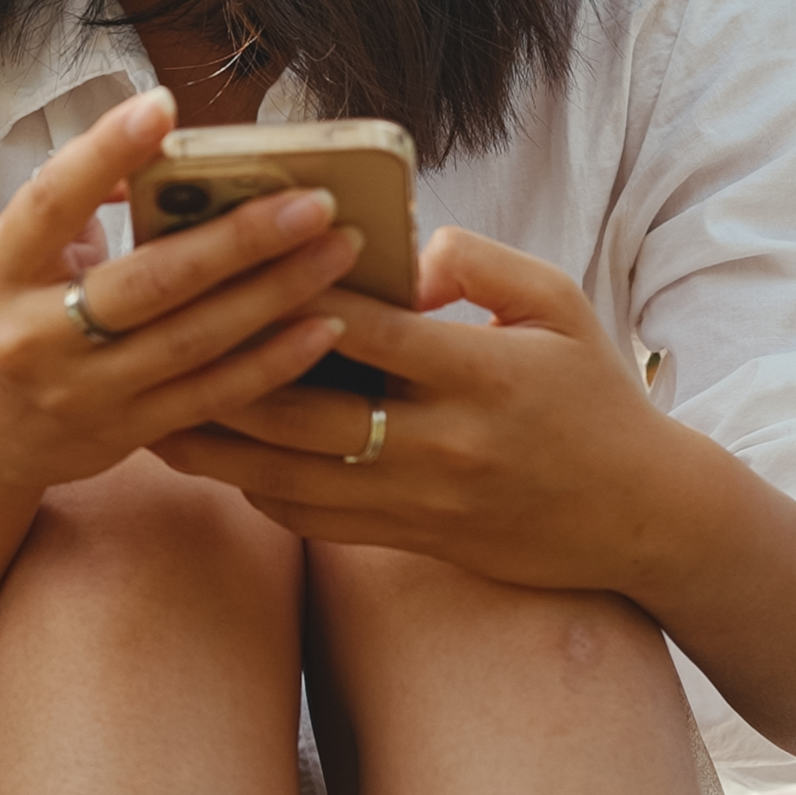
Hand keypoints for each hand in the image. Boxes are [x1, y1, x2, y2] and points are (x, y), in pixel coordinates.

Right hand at [0, 85, 367, 502]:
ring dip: (275, 293)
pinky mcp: (127, 433)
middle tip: (314, 200)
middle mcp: (35, 335)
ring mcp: (83, 393)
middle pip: (149, 281)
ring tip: (338, 249)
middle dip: (239, 238)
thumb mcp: (12, 253)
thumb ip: (75, 202)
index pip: (51, 201)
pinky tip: (325, 326)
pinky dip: (273, 361)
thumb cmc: (9, 316)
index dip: (104, 152)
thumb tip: (157, 150)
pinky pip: (213, 396)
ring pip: (193, 340)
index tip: (162, 105)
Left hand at [148, 226, 714, 595]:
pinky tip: (217, 458)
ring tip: (150, 407)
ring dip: (216, 447)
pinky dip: (258, 489)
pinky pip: (314, 521)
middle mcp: (443, 444)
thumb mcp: (560, 303)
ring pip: (292, 480)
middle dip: (222, 377)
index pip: (368, 333)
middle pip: (306, 415)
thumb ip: (479, 262)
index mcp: (480, 375)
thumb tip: (401, 253)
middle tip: (156, 340)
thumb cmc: (596, 394)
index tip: (231, 262)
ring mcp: (422, 502)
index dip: (296, 298)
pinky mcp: (412, 541)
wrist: (645, 517)